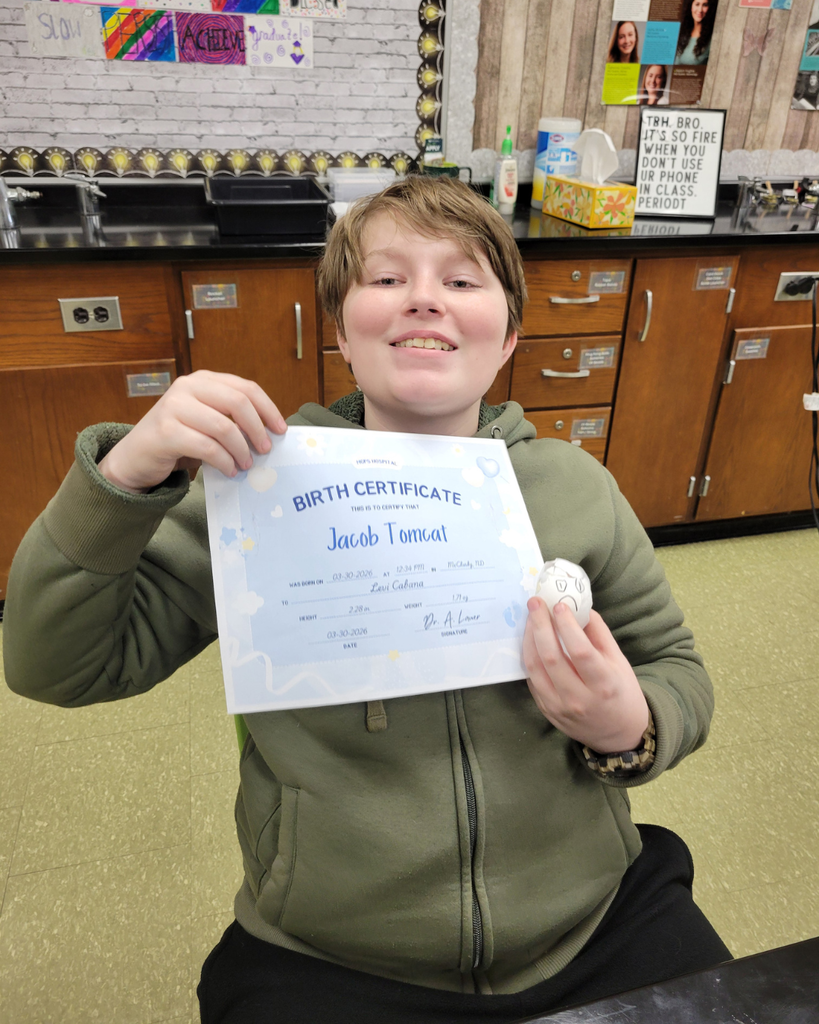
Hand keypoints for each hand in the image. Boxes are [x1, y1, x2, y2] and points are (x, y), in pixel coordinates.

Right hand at [98, 370, 286, 492]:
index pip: (245, 388)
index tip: (280, 429)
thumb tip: (269, 434)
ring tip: (245, 465)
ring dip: (241, 450)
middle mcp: (187, 387)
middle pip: (238, 403)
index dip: (268, 409)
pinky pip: (207, 447)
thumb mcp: (206, 421)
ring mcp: (173, 407)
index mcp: (202, 380)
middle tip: (265, 449)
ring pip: (223, 427)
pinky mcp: (165, 432)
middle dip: (257, 429)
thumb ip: (231, 419)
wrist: (135, 457)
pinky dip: (224, 461)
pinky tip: (229, 470)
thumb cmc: (177, 440)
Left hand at [522, 597, 649, 752]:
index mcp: (603, 685)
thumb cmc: (622, 693)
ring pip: (535, 668)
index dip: (567, 626)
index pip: (580, 651)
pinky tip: (531, 641)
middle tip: (535, 603)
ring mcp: (559, 707)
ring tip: (530, 619)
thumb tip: (579, 607)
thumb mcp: (620, 662)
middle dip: (540, 626)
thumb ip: (599, 634)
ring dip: (529, 640)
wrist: (619, 736)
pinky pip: (532, 680)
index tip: (559, 605)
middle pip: (551, 658)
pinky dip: (529, 657)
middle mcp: (579, 699)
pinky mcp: (546, 711)